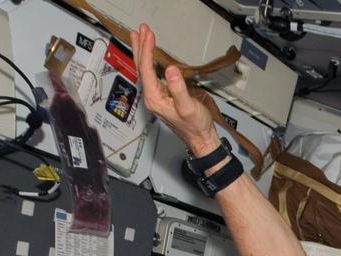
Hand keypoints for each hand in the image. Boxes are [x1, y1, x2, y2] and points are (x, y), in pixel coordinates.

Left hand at [130, 24, 218, 153]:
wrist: (200, 139)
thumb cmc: (195, 126)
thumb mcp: (188, 107)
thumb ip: (178, 88)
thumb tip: (171, 70)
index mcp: (155, 99)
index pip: (147, 69)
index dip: (147, 50)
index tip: (149, 35)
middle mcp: (152, 98)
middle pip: (141, 68)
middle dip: (140, 47)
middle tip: (140, 30)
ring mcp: (156, 97)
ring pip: (144, 71)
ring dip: (142, 53)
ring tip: (140, 38)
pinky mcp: (162, 97)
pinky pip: (151, 75)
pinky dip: (149, 61)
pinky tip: (150, 57)